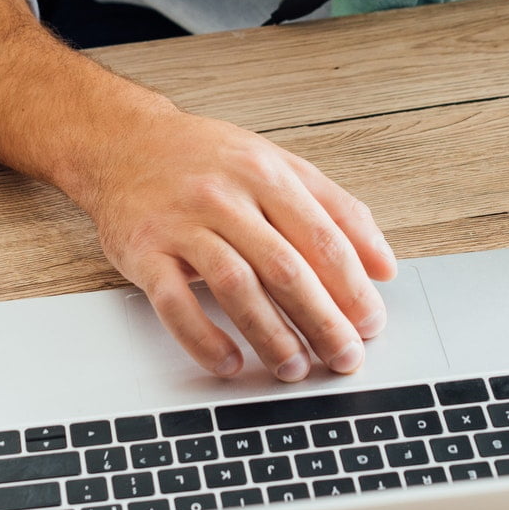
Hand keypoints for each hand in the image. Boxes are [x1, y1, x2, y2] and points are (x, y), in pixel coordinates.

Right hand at [70, 76, 397, 380]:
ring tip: (295, 367)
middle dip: (322, 319)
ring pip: (236, 287)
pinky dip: (205, 339)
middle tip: (345, 356)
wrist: (124, 142)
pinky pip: (176, 304)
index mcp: (265, 173)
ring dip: (271, 335)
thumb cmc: (206, 158)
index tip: (371, 322)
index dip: (352, 285)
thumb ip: (336, 209)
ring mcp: (182, 224)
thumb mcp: (278, 165)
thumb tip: (384, 264)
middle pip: (285, 267)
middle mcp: (225, 196)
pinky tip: (230, 362)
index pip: (321, 235)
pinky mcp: (145, 251)